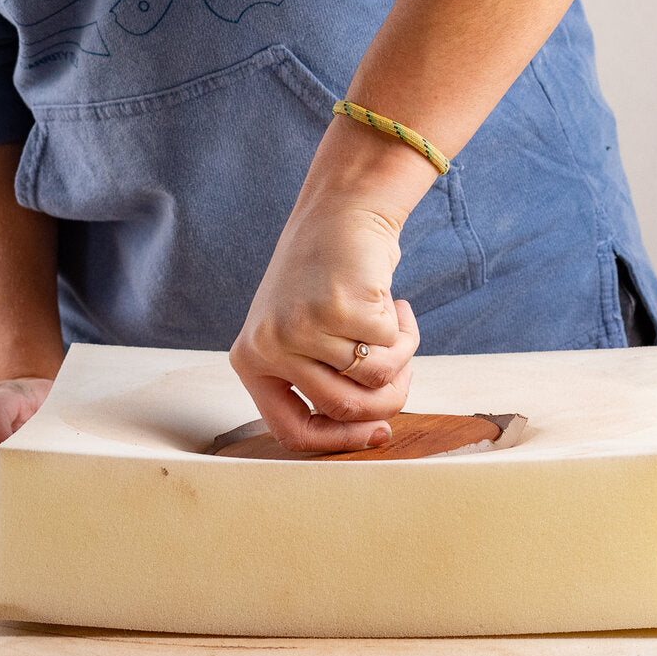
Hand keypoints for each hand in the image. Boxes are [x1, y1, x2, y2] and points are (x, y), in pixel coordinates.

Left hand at [230, 181, 419, 452]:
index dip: (341, 442)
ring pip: (374, 379)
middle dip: (388, 401)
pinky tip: (395, 302)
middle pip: (342, 409)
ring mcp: (301, 327)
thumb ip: (323, 381)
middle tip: (406, 375)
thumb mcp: (305, 334)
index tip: (380, 434)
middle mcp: (268, 346)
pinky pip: (391, 348)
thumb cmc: (329, 280)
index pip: (291, 432)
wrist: (342, 213)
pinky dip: (404, 330)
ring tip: (396, 327)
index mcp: (250, 360)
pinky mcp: (338, 307)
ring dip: (401, 358)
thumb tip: (373, 433)